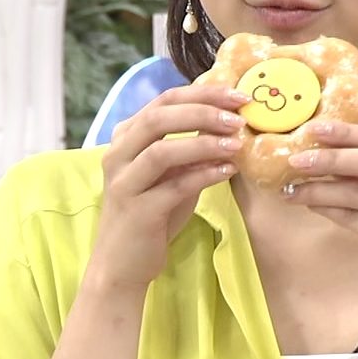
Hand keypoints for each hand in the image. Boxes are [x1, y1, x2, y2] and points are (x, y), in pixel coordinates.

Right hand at [90, 84, 251, 291]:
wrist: (123, 265)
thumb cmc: (151, 216)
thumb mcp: (171, 175)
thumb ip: (190, 149)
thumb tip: (229, 123)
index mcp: (126, 138)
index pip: (164, 100)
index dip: (203, 93)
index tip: (238, 95)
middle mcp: (118, 154)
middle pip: (159, 117)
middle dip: (204, 111)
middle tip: (240, 116)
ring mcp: (124, 182)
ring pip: (162, 149)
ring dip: (204, 143)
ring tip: (237, 143)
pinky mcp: (137, 210)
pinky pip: (173, 185)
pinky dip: (204, 174)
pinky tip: (228, 171)